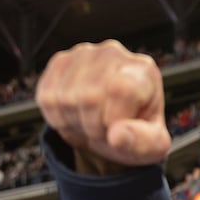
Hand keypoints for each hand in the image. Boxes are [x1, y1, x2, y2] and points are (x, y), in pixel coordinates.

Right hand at [35, 40, 171, 173]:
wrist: (111, 126)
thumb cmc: (134, 133)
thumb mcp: (152, 146)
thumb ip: (143, 142)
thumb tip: (117, 136)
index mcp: (144, 71)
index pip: (120, 90)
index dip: (113, 120)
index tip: (118, 131)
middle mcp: (113, 53)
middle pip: (89, 97)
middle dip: (93, 127)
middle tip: (104, 129)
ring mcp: (83, 54)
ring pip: (65, 98)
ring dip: (75, 123)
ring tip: (90, 122)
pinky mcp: (60, 61)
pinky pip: (47, 97)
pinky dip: (57, 117)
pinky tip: (74, 115)